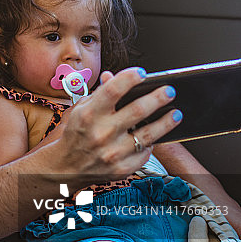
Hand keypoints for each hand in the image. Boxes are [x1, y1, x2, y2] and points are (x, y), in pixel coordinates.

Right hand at [43, 67, 180, 189]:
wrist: (66, 167)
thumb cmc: (77, 133)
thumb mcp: (81, 109)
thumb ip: (100, 93)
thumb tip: (114, 76)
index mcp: (89, 114)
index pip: (113, 90)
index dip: (130, 78)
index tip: (143, 73)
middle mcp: (101, 133)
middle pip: (137, 110)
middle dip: (157, 98)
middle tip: (170, 91)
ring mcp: (113, 153)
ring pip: (148, 134)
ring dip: (166, 122)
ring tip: (176, 113)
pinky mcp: (122, 168)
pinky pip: (144, 153)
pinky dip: (151, 143)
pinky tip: (155, 136)